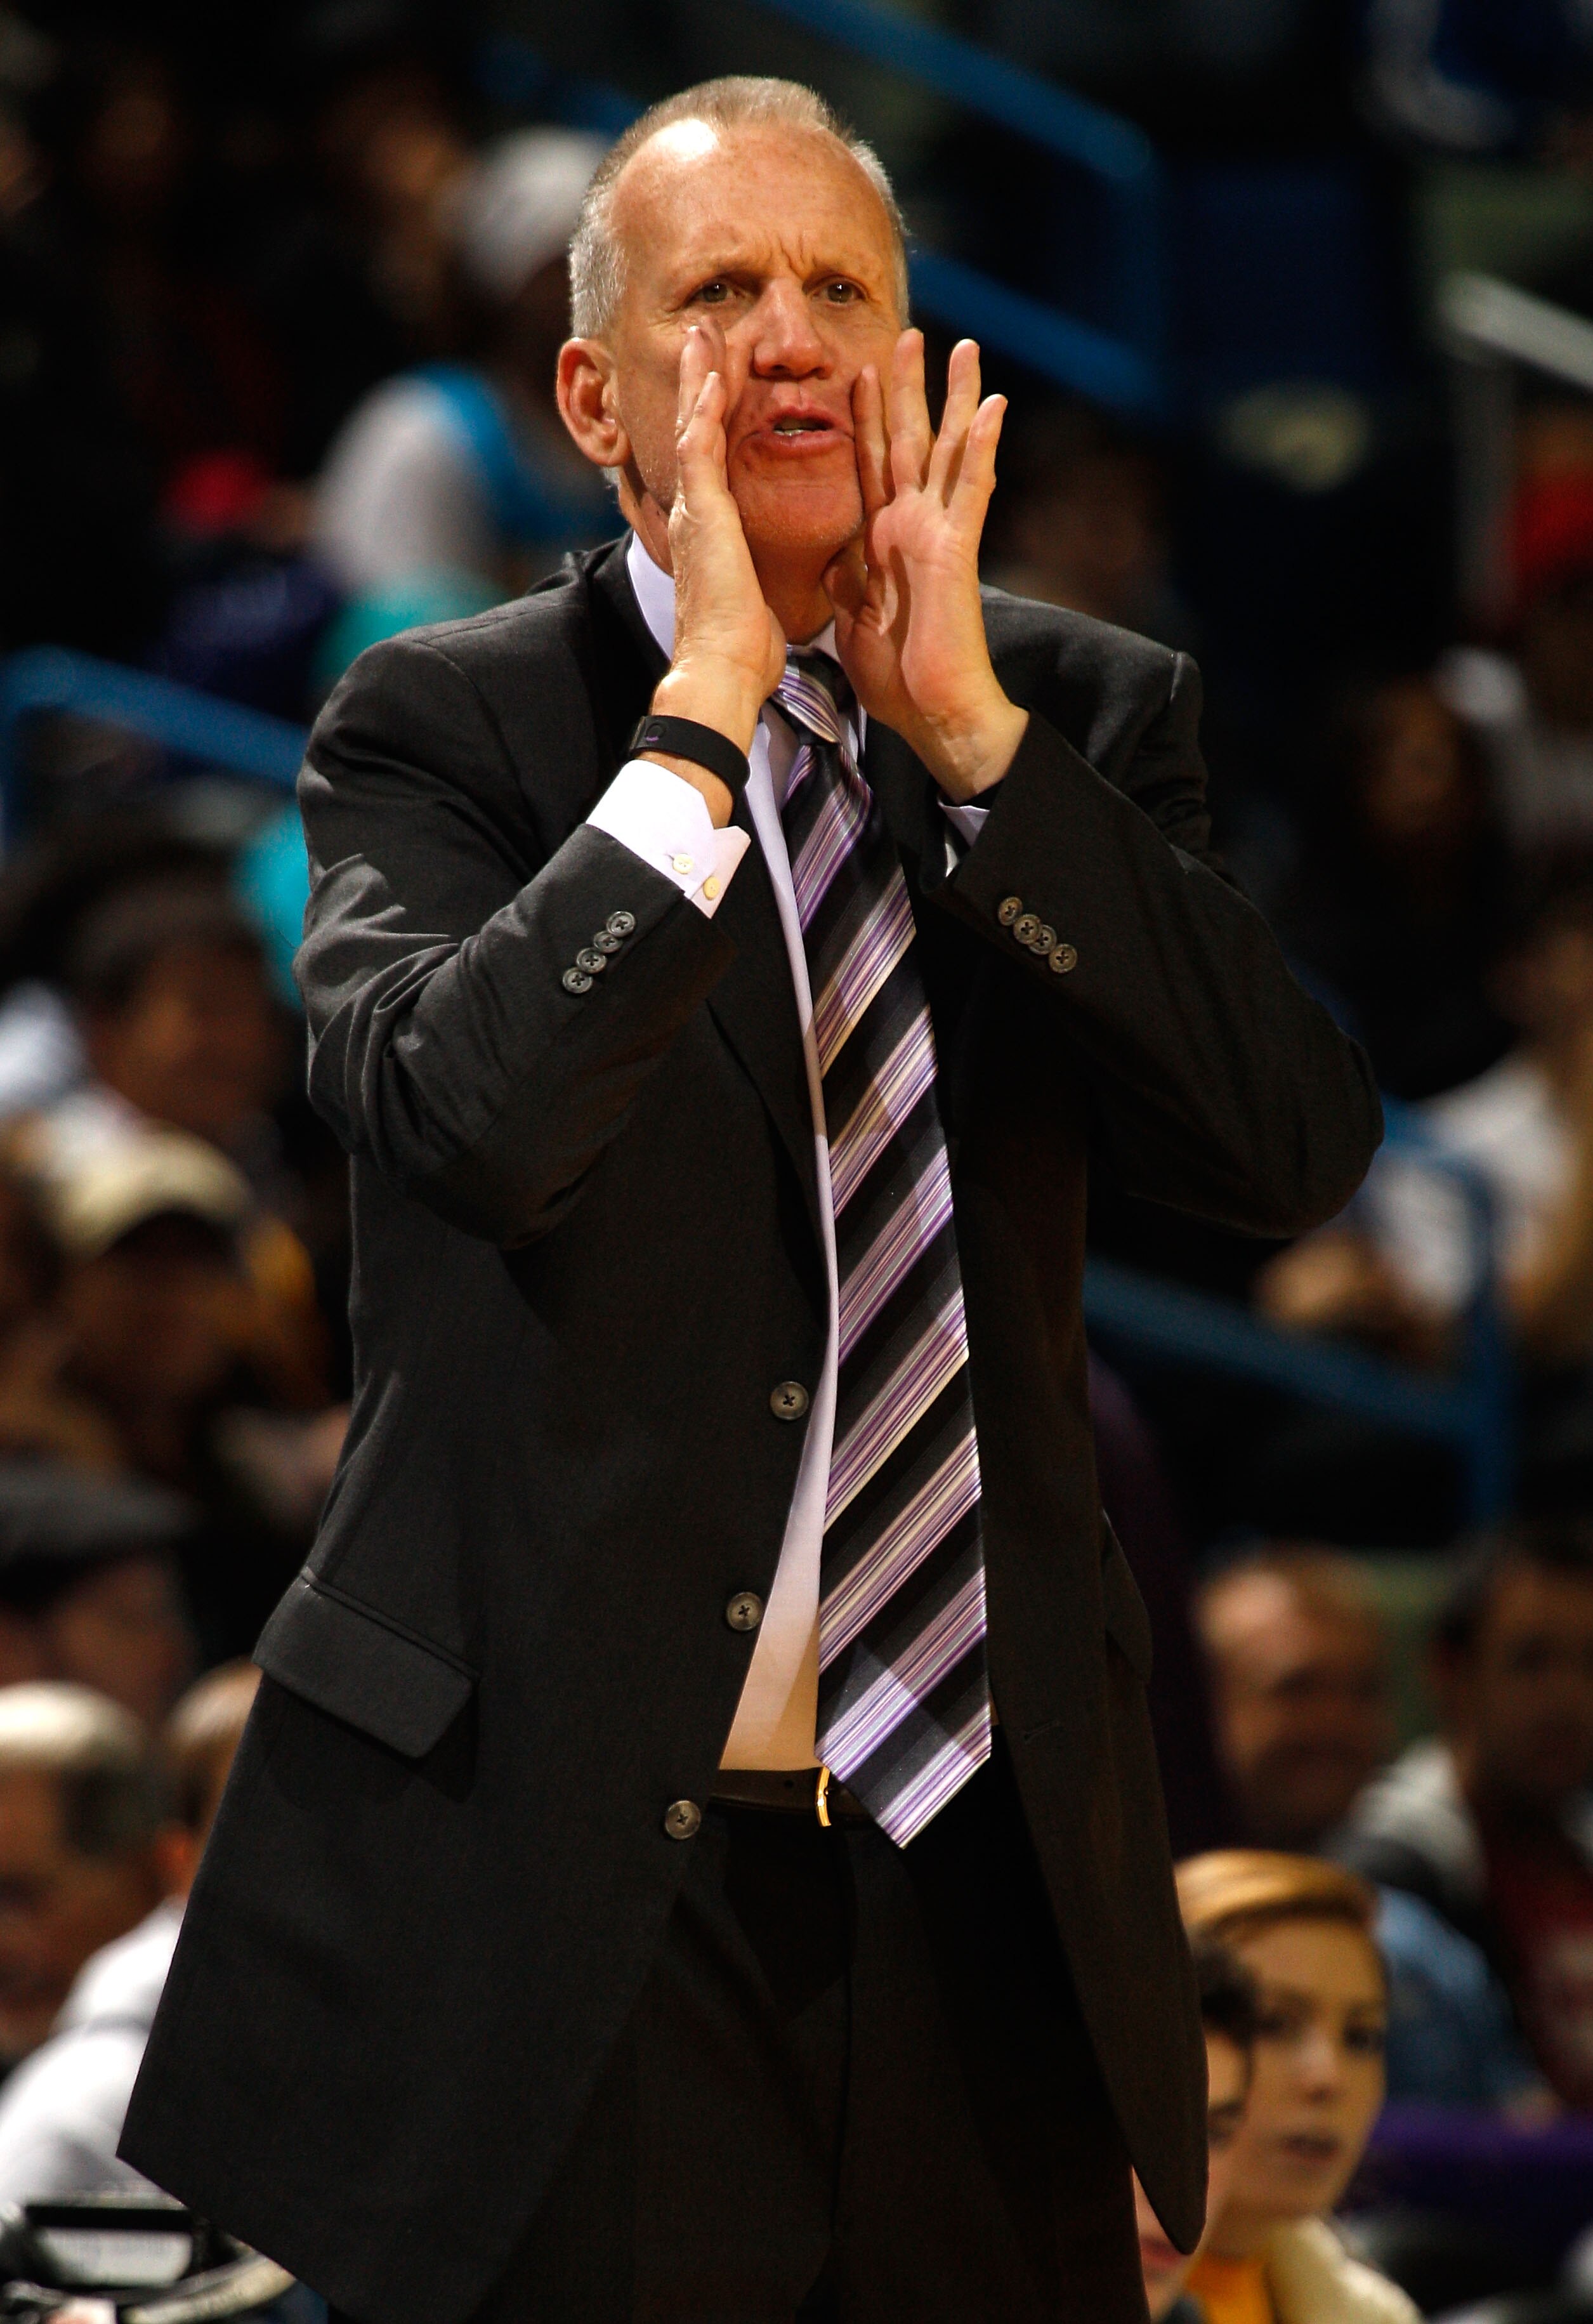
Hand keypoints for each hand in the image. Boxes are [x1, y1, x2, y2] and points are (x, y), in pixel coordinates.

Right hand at [643, 323, 785, 826]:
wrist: (723, 672)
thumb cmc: (744, 650)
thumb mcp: (755, 597)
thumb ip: (755, 572)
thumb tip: (765, 574)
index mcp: (712, 533)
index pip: (714, 460)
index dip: (716, 418)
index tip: (724, 380)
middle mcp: (697, 515)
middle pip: (696, 431)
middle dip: (699, 382)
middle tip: (701, 335)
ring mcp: (696, 511)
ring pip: (695, 427)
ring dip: (699, 378)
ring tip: (702, 332)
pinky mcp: (703, 515)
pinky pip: (702, 447)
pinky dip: (705, 407)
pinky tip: (711, 371)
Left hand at [825, 333, 1026, 800]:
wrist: (929, 712)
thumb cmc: (896, 674)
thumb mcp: (853, 616)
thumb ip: (848, 579)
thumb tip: (836, 557)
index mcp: (883, 538)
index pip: (869, 463)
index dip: (863, 417)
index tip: (857, 373)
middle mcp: (913, 524)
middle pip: (908, 440)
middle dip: (908, 387)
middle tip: (910, 333)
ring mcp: (939, 532)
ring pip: (948, 450)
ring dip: (956, 398)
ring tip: (963, 348)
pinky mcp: (958, 549)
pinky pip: (973, 490)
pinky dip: (984, 448)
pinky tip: (995, 407)